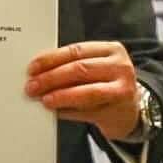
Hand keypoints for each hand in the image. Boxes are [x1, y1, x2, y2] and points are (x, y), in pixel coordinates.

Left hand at [25, 41, 139, 141]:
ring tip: (44, 100)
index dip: (52, 59)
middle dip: (52, 78)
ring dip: (60, 96)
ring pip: (86, 92)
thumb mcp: (97, 67)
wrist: (129, 110)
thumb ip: (74, 64)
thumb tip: (40, 71)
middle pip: (80, 69)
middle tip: (33, 86)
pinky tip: (56, 112)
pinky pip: (87, 112)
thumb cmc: (107, 84)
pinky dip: (68, 112)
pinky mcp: (117, 112)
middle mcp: (121, 67)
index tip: (33, 68)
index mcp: (112, 50)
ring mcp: (122, 90)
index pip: (77, 50)